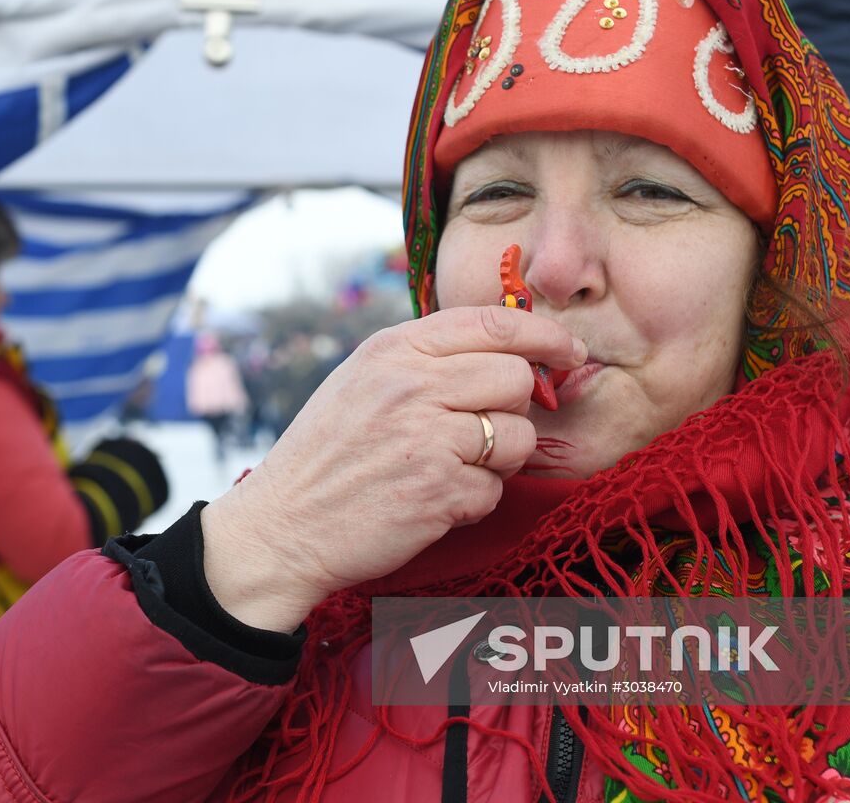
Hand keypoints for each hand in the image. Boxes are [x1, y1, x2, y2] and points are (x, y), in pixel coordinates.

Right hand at [200, 306, 586, 631]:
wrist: (282, 527)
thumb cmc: (327, 454)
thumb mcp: (362, 380)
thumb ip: (425, 359)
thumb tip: (509, 351)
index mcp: (392, 350)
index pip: (492, 322)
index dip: (543, 333)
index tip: (567, 349)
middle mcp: (411, 386)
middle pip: (516, 378)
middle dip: (513, 408)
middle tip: (481, 431)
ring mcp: (426, 439)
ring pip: (516, 437)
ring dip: (498, 461)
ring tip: (452, 469)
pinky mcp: (438, 493)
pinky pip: (494, 491)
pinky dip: (472, 502)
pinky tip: (433, 501)